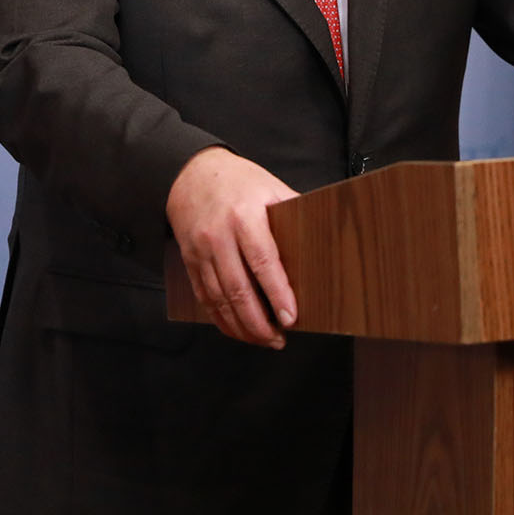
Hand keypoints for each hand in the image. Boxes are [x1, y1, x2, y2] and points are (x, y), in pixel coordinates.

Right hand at [166, 146, 299, 347]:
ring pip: (220, 300)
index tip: (290, 318)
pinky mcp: (190, 262)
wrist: (189, 174)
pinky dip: (221, 319)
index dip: (278, 294)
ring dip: (242, 327)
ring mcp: (201, 252)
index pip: (263, 262)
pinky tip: (237, 329)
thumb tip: (324, 233)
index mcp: (244, 216)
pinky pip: (205, 298)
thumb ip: (293, 211)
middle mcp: (220, 237)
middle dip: (259, 322)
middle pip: (239, 290)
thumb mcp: (270, 187)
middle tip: (278, 339)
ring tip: (263, 340)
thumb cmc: (237, 181)